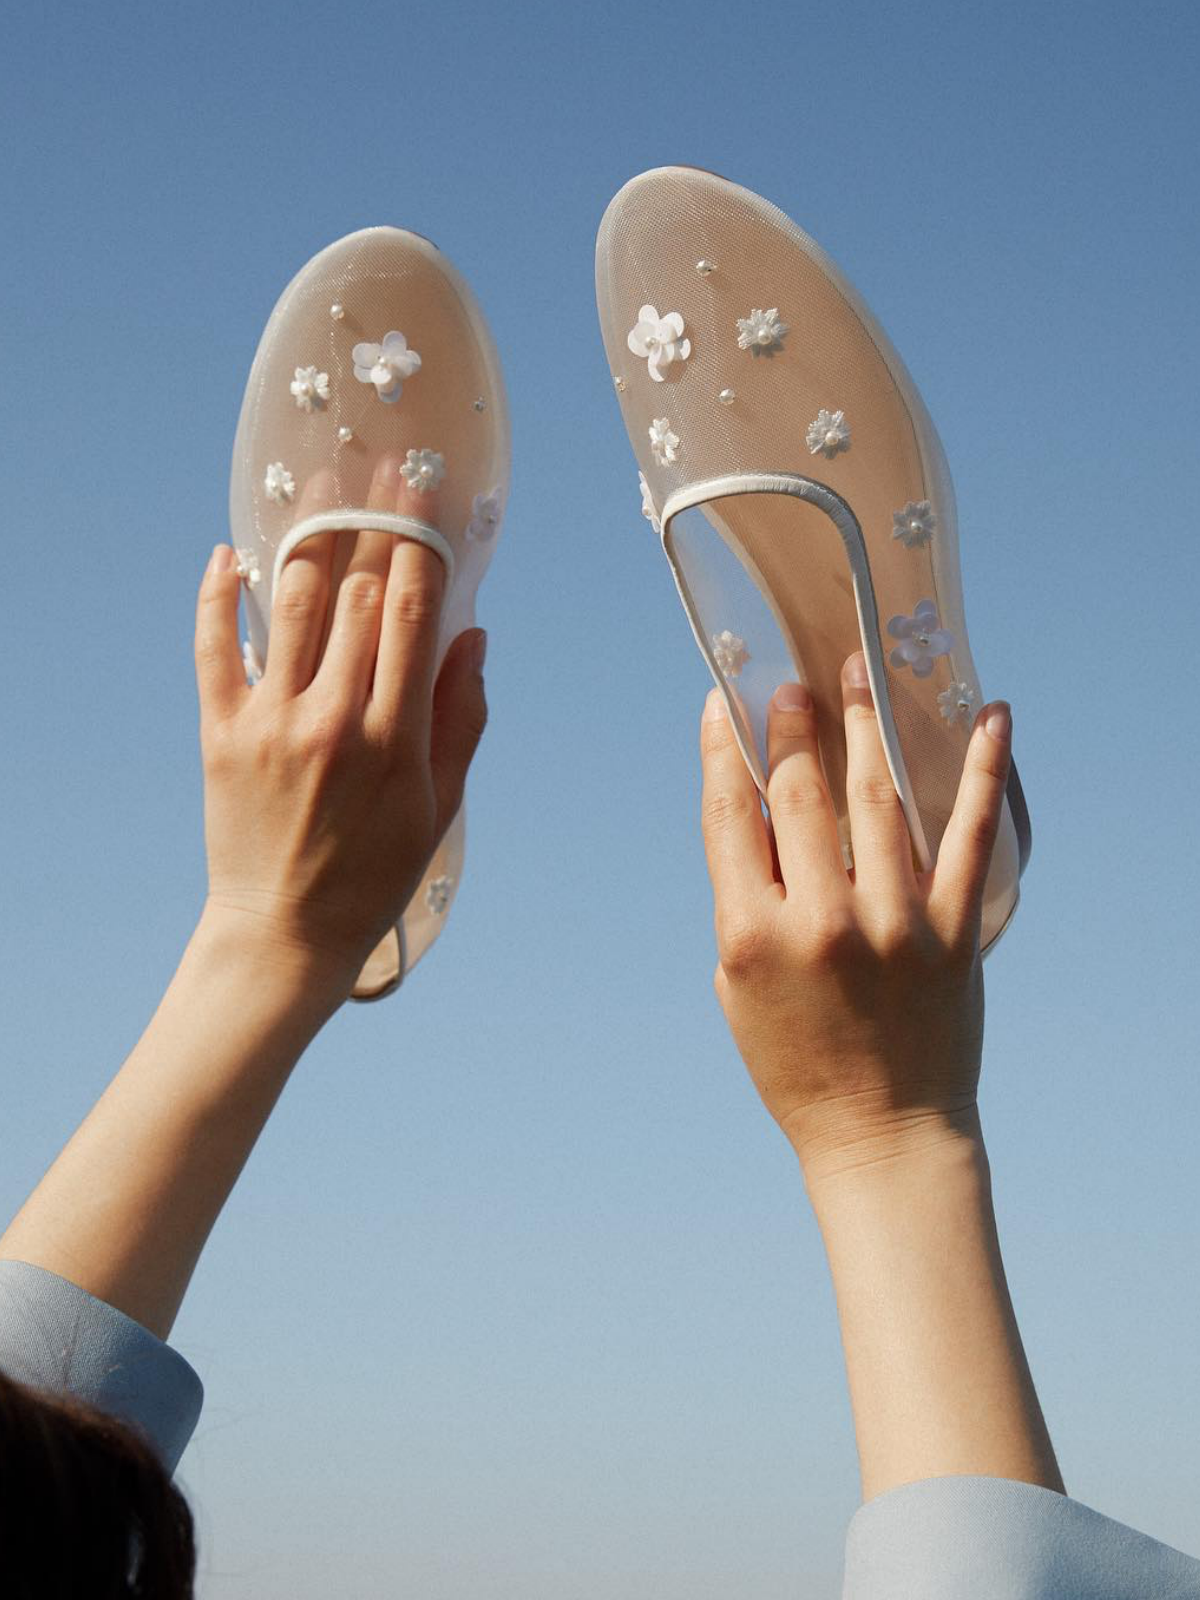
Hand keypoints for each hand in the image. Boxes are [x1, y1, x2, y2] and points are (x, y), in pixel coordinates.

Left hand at [194, 455, 487, 991]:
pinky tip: (227, 553)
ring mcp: (272, 723)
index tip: (426, 493)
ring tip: (316, 486)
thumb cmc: (374, 872)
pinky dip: (218, 596)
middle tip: (380, 467)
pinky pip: (215, 648)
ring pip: (292, 605)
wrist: (284, 930)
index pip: (414, 615)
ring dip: (308, 538)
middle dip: (374, 522)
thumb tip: (472, 633)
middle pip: (359, 595)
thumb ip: (462, 718)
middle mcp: (334, 719)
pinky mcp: (221, 733)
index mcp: (397, 739)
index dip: (421, 543)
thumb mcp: (440, 806)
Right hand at [699, 651, 1011, 1178]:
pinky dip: (984, 772)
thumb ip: (741, 899)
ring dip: (868, 724)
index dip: (721, 751)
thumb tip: (753, 808)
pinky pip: (970, 836)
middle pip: (800, 795)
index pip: (727, 816)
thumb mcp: (737, 985)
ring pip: (878, 798)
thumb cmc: (796, 1062)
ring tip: (862, 671)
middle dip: (794, 727)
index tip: (722, 704)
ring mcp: (893, 924)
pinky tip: (992, 718)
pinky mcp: (954, 933)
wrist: (883, 1135)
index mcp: (749, 934)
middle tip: (797, 684)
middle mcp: (818, 921)